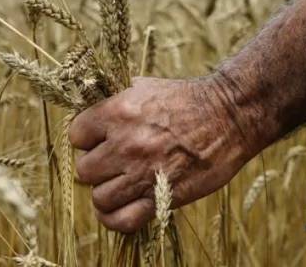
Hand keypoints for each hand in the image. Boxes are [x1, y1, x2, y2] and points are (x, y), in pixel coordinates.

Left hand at [69, 76, 263, 232]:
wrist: (228, 116)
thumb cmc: (185, 99)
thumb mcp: (144, 86)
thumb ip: (113, 100)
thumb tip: (88, 110)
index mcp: (118, 112)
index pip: (76, 135)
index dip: (87, 139)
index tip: (100, 139)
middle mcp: (125, 144)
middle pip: (84, 170)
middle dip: (96, 167)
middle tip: (112, 163)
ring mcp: (142, 173)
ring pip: (99, 198)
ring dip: (106, 193)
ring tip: (119, 185)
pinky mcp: (161, 197)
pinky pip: (122, 220)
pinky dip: (115, 219)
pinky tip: (119, 209)